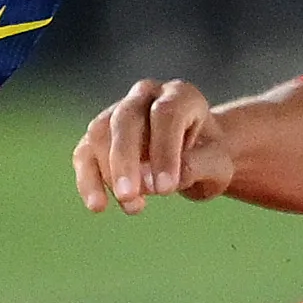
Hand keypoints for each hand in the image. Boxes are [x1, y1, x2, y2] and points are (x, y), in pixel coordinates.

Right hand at [74, 80, 235, 212]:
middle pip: (125, 119)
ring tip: (134, 207)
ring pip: (99, 133)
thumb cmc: (208, 158)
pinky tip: (98, 206)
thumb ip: (196, 167)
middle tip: (129, 198)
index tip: (166, 188)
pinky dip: (87, 180)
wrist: (196, 156)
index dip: (163, 151)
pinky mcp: (99, 135)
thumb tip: (155, 182)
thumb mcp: (217, 164)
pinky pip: (84, 154)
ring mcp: (118, 111)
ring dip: (109, 174)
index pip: (166, 115)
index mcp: (180, 95)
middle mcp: (146, 95)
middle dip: (125, 160)